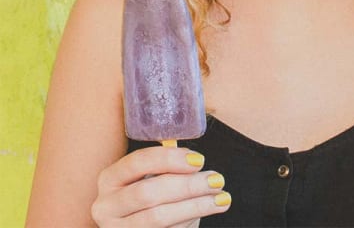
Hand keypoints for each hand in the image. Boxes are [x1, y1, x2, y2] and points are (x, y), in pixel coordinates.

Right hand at [91, 147, 230, 226]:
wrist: (141, 227)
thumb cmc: (152, 195)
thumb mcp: (153, 177)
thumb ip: (168, 166)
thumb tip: (195, 160)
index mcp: (110, 178)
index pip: (138, 161)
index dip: (170, 159)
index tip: (199, 160)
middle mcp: (105, 205)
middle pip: (148, 192)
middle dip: (188, 185)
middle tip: (217, 180)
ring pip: (157, 217)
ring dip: (195, 206)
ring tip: (221, 198)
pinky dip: (188, 221)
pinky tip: (207, 210)